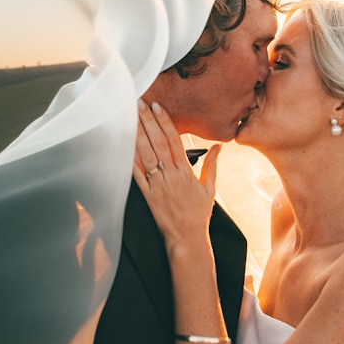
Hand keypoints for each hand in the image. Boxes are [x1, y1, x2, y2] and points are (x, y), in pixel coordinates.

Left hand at [132, 100, 220, 249]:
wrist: (187, 238)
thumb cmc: (198, 214)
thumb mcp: (210, 188)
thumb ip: (212, 164)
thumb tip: (219, 146)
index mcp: (186, 171)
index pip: (174, 140)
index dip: (165, 122)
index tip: (158, 107)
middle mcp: (171, 175)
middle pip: (158, 143)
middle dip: (148, 122)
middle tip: (140, 104)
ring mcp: (158, 185)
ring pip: (147, 155)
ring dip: (138, 135)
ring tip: (131, 118)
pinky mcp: (148, 195)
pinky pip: (138, 176)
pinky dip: (131, 161)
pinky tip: (124, 146)